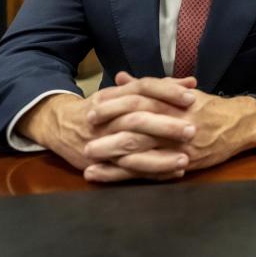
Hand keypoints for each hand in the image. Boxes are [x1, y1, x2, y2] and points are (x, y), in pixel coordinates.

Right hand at [16, 74, 197, 180]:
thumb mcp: (126, 93)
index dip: (167, 91)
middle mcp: (109, 117)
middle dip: (166, 126)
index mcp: (116, 95)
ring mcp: (104, 141)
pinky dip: (152, 172)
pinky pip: (128, 171)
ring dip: (160, 156)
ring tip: (185, 159)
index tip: (192, 97)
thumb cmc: (104, 107)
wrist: (62, 126)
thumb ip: (160, 88)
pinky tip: (173, 173)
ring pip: (131, 148)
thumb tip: (191, 83)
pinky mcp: (102, 163)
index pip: (143, 88)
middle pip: (138, 119)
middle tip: (193, 130)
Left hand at [82, 72, 255, 181]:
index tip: (93, 106)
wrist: (240, 125)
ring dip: (111, 155)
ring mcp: (178, 143)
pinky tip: (108, 176)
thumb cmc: (208, 107)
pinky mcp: (182, 162)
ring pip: (140, 149)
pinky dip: (127, 174)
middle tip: (86, 133)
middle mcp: (174, 120)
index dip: (115, 102)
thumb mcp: (180, 92)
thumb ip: (151, 86)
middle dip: (108, 130)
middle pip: (135, 124)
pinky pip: (150, 170)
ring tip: (88, 159)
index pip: (139, 98)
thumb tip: (122, 77)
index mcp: (173, 101)